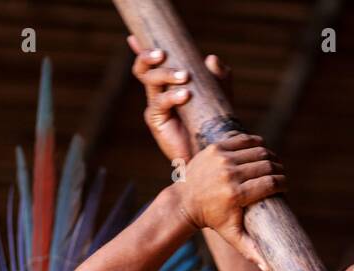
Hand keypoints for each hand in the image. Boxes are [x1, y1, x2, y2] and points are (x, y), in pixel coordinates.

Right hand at [128, 35, 230, 163]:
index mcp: (168, 83)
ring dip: (165, 74)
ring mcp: (156, 106)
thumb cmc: (212, 120)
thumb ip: (219, 75)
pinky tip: (185, 95)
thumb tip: (210, 59)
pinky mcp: (157, 121)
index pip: (151, 63)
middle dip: (148, 57)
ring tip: (184, 77)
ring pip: (150, 82)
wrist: (209, 149)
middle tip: (162, 54)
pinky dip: (171, 96)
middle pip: (143, 69)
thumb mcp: (220, 93)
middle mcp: (158, 92)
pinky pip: (159, 103)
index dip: (142, 50)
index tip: (134, 38)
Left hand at [173, 133, 283, 270]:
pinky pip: (244, 140)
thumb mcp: (231, 236)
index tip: (284, 186)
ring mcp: (222, 159)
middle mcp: (229, 174)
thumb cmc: (212, 220)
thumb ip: (251, 251)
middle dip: (278, 169)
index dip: (282, 183)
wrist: (185, 201)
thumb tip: (269, 268)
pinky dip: (256, 144)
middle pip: (266, 165)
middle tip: (280, 175)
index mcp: (236, 195)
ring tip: (273, 164)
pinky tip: (261, 151)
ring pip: (258, 151)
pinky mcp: (216, 147)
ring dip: (270, 156)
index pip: (270, 183)